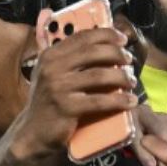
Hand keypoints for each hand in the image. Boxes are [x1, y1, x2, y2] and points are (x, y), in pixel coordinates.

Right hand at [7, 24, 136, 165]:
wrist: (34, 130)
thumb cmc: (51, 99)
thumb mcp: (54, 72)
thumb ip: (71, 56)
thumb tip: (104, 40)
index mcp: (50, 55)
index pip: (82, 37)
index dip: (107, 35)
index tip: (123, 39)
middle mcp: (52, 68)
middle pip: (94, 52)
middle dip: (118, 54)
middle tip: (130, 61)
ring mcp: (58, 88)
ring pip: (100, 75)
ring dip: (122, 77)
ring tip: (132, 81)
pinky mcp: (66, 107)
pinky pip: (100, 101)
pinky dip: (120, 100)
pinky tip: (130, 101)